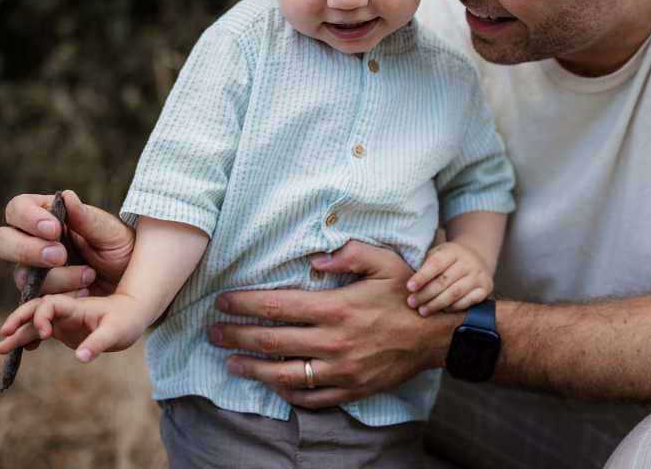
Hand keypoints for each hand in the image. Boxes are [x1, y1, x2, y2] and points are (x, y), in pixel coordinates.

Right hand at [0, 190, 135, 297]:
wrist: (134, 286)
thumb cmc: (122, 250)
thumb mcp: (112, 234)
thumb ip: (88, 219)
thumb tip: (67, 196)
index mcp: (47, 217)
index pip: (17, 208)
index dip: (28, 218)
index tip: (54, 229)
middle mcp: (32, 243)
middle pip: (0, 241)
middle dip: (26, 249)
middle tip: (60, 256)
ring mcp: (32, 273)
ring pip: (20, 276)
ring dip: (55, 278)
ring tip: (88, 277)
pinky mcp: (39, 299)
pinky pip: (32, 304)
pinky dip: (54, 302)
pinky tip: (80, 296)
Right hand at [0, 292, 148, 362]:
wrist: (133, 316)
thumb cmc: (126, 320)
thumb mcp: (116, 332)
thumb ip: (98, 343)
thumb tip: (81, 357)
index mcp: (75, 305)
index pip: (49, 304)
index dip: (41, 316)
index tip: (44, 334)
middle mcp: (65, 310)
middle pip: (35, 310)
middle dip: (19, 320)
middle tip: (4, 333)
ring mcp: (62, 320)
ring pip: (34, 324)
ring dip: (18, 335)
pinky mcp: (62, 330)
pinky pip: (39, 334)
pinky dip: (28, 341)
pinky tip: (18, 353)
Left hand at [207, 241, 459, 408]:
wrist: (437, 335)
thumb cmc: (407, 294)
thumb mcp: (384, 261)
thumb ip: (348, 254)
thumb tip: (314, 257)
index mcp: (336, 307)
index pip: (276, 306)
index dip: (244, 304)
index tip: (223, 301)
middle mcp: (333, 341)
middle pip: (271, 341)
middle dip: (236, 335)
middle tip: (213, 331)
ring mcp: (340, 370)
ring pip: (283, 374)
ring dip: (251, 368)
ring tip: (230, 361)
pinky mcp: (350, 389)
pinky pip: (310, 397)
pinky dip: (286, 392)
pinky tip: (271, 383)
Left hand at [406, 241, 492, 316]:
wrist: (478, 257)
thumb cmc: (449, 260)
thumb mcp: (438, 254)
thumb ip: (425, 266)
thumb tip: (409, 286)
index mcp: (452, 251)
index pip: (435, 264)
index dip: (422, 276)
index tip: (409, 287)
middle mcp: (467, 262)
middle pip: (444, 280)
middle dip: (426, 294)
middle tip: (412, 303)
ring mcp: (478, 275)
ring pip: (455, 293)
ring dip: (437, 304)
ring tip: (423, 311)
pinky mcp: (485, 288)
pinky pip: (468, 301)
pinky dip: (454, 308)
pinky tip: (442, 311)